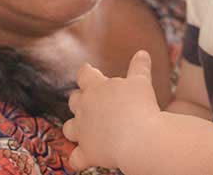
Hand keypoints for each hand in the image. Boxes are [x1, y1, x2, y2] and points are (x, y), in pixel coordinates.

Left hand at [62, 50, 160, 170]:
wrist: (138, 138)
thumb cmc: (140, 106)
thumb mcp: (141, 82)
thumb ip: (139, 67)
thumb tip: (143, 52)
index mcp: (96, 87)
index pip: (84, 74)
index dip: (86, 72)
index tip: (88, 70)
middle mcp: (85, 107)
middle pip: (74, 100)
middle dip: (79, 100)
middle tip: (89, 101)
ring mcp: (83, 131)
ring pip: (69, 128)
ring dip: (74, 128)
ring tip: (82, 130)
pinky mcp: (87, 152)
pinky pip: (76, 159)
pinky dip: (78, 160)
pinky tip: (82, 160)